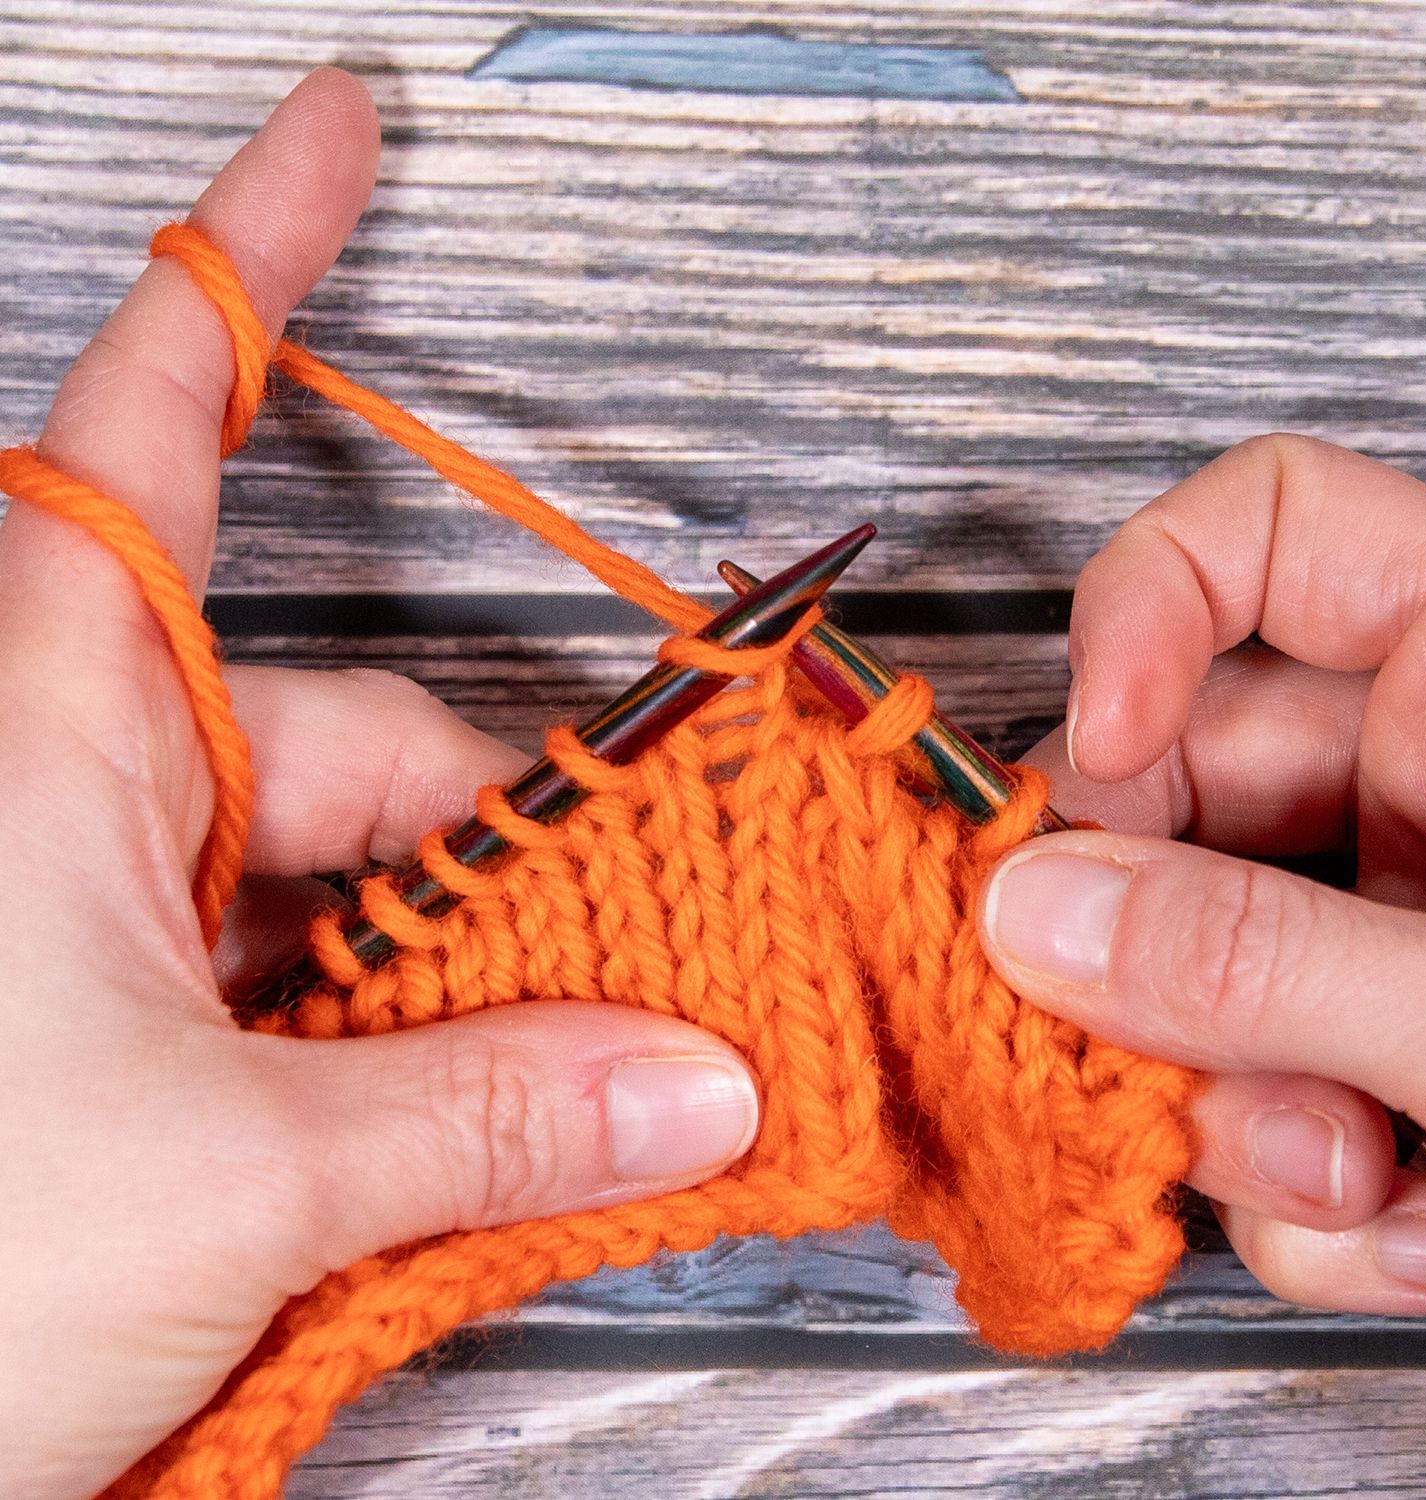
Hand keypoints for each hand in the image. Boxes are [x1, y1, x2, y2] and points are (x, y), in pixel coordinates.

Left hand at [0, 70, 757, 1498]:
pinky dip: (426, 1035)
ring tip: (581, 1062)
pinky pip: (333, 980)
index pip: (161, 422)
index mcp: (53, 732)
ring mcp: (123, 914)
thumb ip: (485, 1115)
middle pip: (362, 731)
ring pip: (362, 878)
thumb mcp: (226, 1177)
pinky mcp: (151, 1028)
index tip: (335, 127)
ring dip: (481, 962)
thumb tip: (685, 1082)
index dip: (256, 257)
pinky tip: (498, 1107)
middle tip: (642, 930)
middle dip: (510, 828)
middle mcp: (87, 793)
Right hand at [977, 434, 1425, 1313]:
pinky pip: (1258, 1090)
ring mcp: (1397, 926)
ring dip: (1236, 1105)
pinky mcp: (1387, 1055)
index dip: (1148, 607)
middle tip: (1147, 1036)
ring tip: (1353, 1184)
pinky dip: (1302, 1196)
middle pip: (1183, 787)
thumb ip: (1266, 964)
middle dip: (1158, 941)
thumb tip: (1035, 912)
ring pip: (1197, 963)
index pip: (1272, 529)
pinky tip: (1412, 1243)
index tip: (1100, 751)